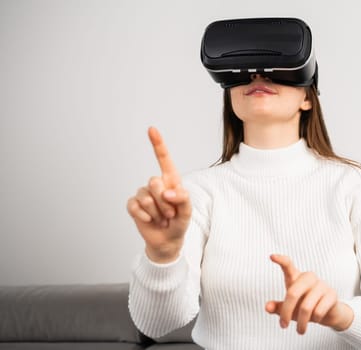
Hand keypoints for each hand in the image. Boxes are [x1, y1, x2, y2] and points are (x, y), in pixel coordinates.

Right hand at [126, 127, 191, 262]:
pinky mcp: (133, 205)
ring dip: (156, 212)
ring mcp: (143, 194)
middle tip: (170, 214)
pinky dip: (144, 216)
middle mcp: (156, 184)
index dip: (157, 144)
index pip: (164, 159)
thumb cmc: (179, 223)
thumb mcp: (187, 212)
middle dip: (164, 202)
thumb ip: (183, 199)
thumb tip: (168, 193)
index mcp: (171, 181)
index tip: (151, 129)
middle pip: (154, 182)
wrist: (167, 241)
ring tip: (162, 219)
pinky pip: (134, 206)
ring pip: (145, 197)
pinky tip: (150, 221)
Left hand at [265, 254, 353, 334]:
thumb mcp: (290, 308)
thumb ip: (278, 307)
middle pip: (293, 293)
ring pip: (306, 307)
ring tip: (300, 331)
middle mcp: (309, 277)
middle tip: (283, 325)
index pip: (288, 266)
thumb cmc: (305, 307)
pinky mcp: (332, 294)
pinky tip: (316, 319)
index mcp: (297, 277)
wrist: (329, 313)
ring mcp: (321, 284)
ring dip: (301, 323)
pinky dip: (315, 320)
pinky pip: (318, 311)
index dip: (280, 260)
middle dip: (286, 313)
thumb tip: (267, 307)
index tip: (271, 256)